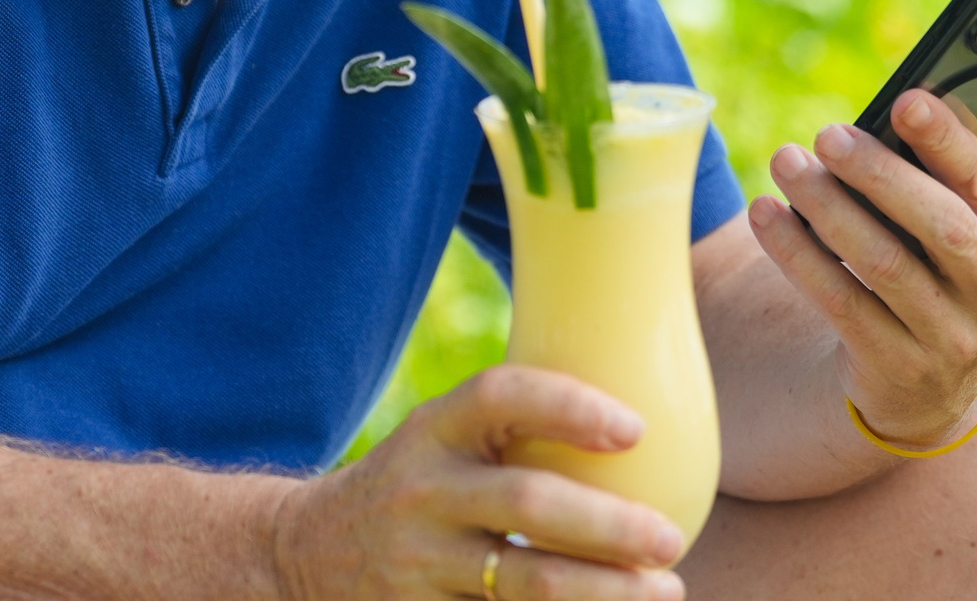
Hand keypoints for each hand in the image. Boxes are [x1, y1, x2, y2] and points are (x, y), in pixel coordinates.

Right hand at [271, 364, 686, 599]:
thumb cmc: (416, 486)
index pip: (498, 395)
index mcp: (433, 431)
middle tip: (670, 538)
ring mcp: (418, 564)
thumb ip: (513, 428)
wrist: (305, 554)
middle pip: (526, 502)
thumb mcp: (442, 441)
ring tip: (665, 590)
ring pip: (524, 583)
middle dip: (609, 523)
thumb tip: (642, 413)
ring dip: (605, 592)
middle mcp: (421, 493)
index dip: (568, 405)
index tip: (636, 427)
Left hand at [746, 77, 976, 449]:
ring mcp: (950, 341)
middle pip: (941, 228)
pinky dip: (799, 256)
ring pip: (884, 265)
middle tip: (828, 135)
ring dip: (829, 209)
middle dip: (881, 175)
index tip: (905, 100)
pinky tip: (768, 215)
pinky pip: (841, 304)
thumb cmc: (959, 271)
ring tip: (788, 163)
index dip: (950, 142)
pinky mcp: (895, 368)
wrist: (928, 387)